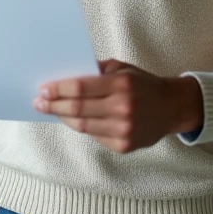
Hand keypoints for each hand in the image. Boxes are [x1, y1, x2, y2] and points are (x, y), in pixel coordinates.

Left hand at [34, 60, 203, 153]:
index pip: (81, 88)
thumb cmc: (143, 84)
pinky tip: (71, 120)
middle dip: (54, 105)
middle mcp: (123, 108)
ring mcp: (124, 130)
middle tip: (39, 102)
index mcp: (122, 85)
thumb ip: (95, 71)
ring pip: (82, 126)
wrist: (173, 107)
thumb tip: (64, 76)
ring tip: (51, 110)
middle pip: (77, 109)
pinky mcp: (124, 145)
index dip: (58, 89)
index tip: (43, 89)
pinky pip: (94, 136)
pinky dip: (80, 127)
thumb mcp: (122, 68)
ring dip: (62, 118)